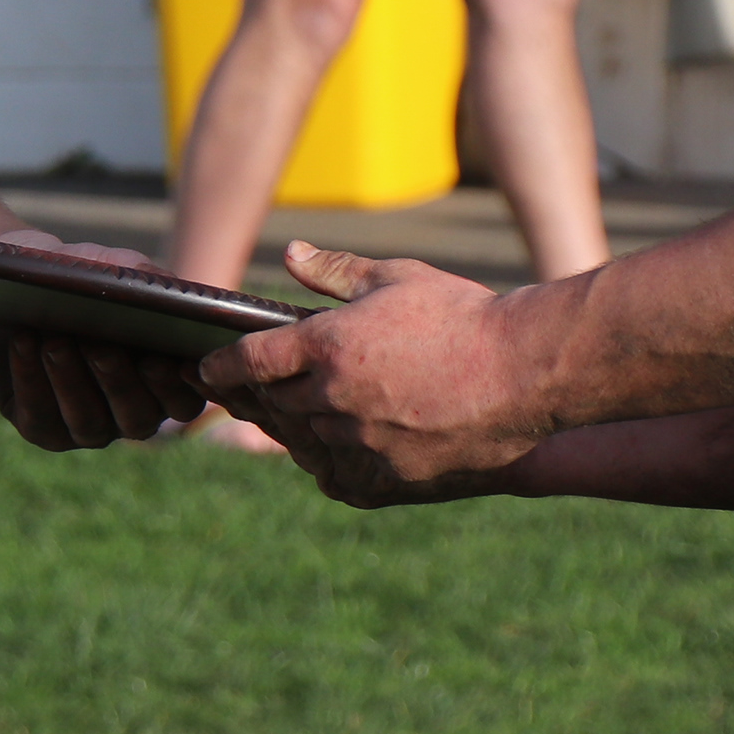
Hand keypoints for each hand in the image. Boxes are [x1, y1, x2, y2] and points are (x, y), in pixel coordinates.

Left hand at [0, 231, 211, 448]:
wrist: (19, 282)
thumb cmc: (84, 277)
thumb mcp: (116, 267)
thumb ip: (148, 279)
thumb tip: (169, 293)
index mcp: (165, 379)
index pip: (185, 401)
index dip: (174, 387)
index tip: (156, 358)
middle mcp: (132, 412)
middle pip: (138, 417)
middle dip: (117, 381)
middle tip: (99, 344)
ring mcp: (89, 426)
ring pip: (88, 422)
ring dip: (70, 380)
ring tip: (54, 339)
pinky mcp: (44, 429)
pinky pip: (41, 417)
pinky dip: (31, 379)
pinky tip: (23, 343)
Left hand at [197, 244, 547, 505]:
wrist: (525, 372)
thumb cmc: (462, 314)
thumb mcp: (396, 277)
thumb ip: (335, 271)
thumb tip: (288, 254)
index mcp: (326, 345)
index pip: (249, 361)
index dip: (223, 367)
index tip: (208, 371)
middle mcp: (333, 399)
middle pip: (274, 405)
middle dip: (259, 398)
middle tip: (253, 394)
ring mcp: (360, 444)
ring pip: (304, 444)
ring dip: (295, 431)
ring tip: (296, 419)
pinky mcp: (390, 479)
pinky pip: (340, 479)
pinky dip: (330, 466)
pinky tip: (333, 454)